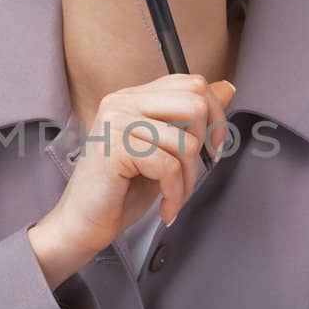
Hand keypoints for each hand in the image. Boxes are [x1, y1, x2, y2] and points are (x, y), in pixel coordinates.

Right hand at [29, 73, 235, 288]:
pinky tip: (164, 208)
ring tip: (173, 197)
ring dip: (188, 180)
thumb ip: (191, 118)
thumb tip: (226, 88)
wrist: (83, 224)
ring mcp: (116, 121)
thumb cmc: (121, 191)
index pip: (192, 83)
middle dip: (205, 144)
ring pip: (185, 141)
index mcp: (133, 97)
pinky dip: (175, 194)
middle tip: (189, 174)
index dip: (215, 116)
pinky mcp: (115, 147)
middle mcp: (121, 101)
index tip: (210, 148)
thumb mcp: (164, 150)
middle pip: (195, 102)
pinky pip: (169, 166)